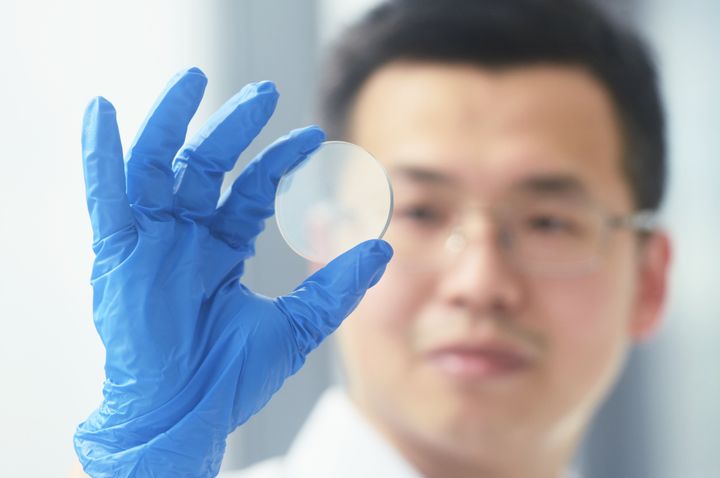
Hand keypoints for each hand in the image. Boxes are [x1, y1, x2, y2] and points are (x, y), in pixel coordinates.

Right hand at [74, 68, 391, 476]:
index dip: (279, 161)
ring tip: (190, 80)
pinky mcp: (118, 255)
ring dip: (171, 123)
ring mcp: (152, 241)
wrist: (186, 416)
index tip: (313, 137)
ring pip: (158, 167)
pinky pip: (106, 198)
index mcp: (224, 247)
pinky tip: (101, 114)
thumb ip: (336, 286)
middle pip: (207, 166)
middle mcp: (187, 236)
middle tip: (263, 92)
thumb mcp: (297, 324)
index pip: (252, 188)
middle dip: (233, 128)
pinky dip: (100, 157)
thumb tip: (383, 248)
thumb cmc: (232, 376)